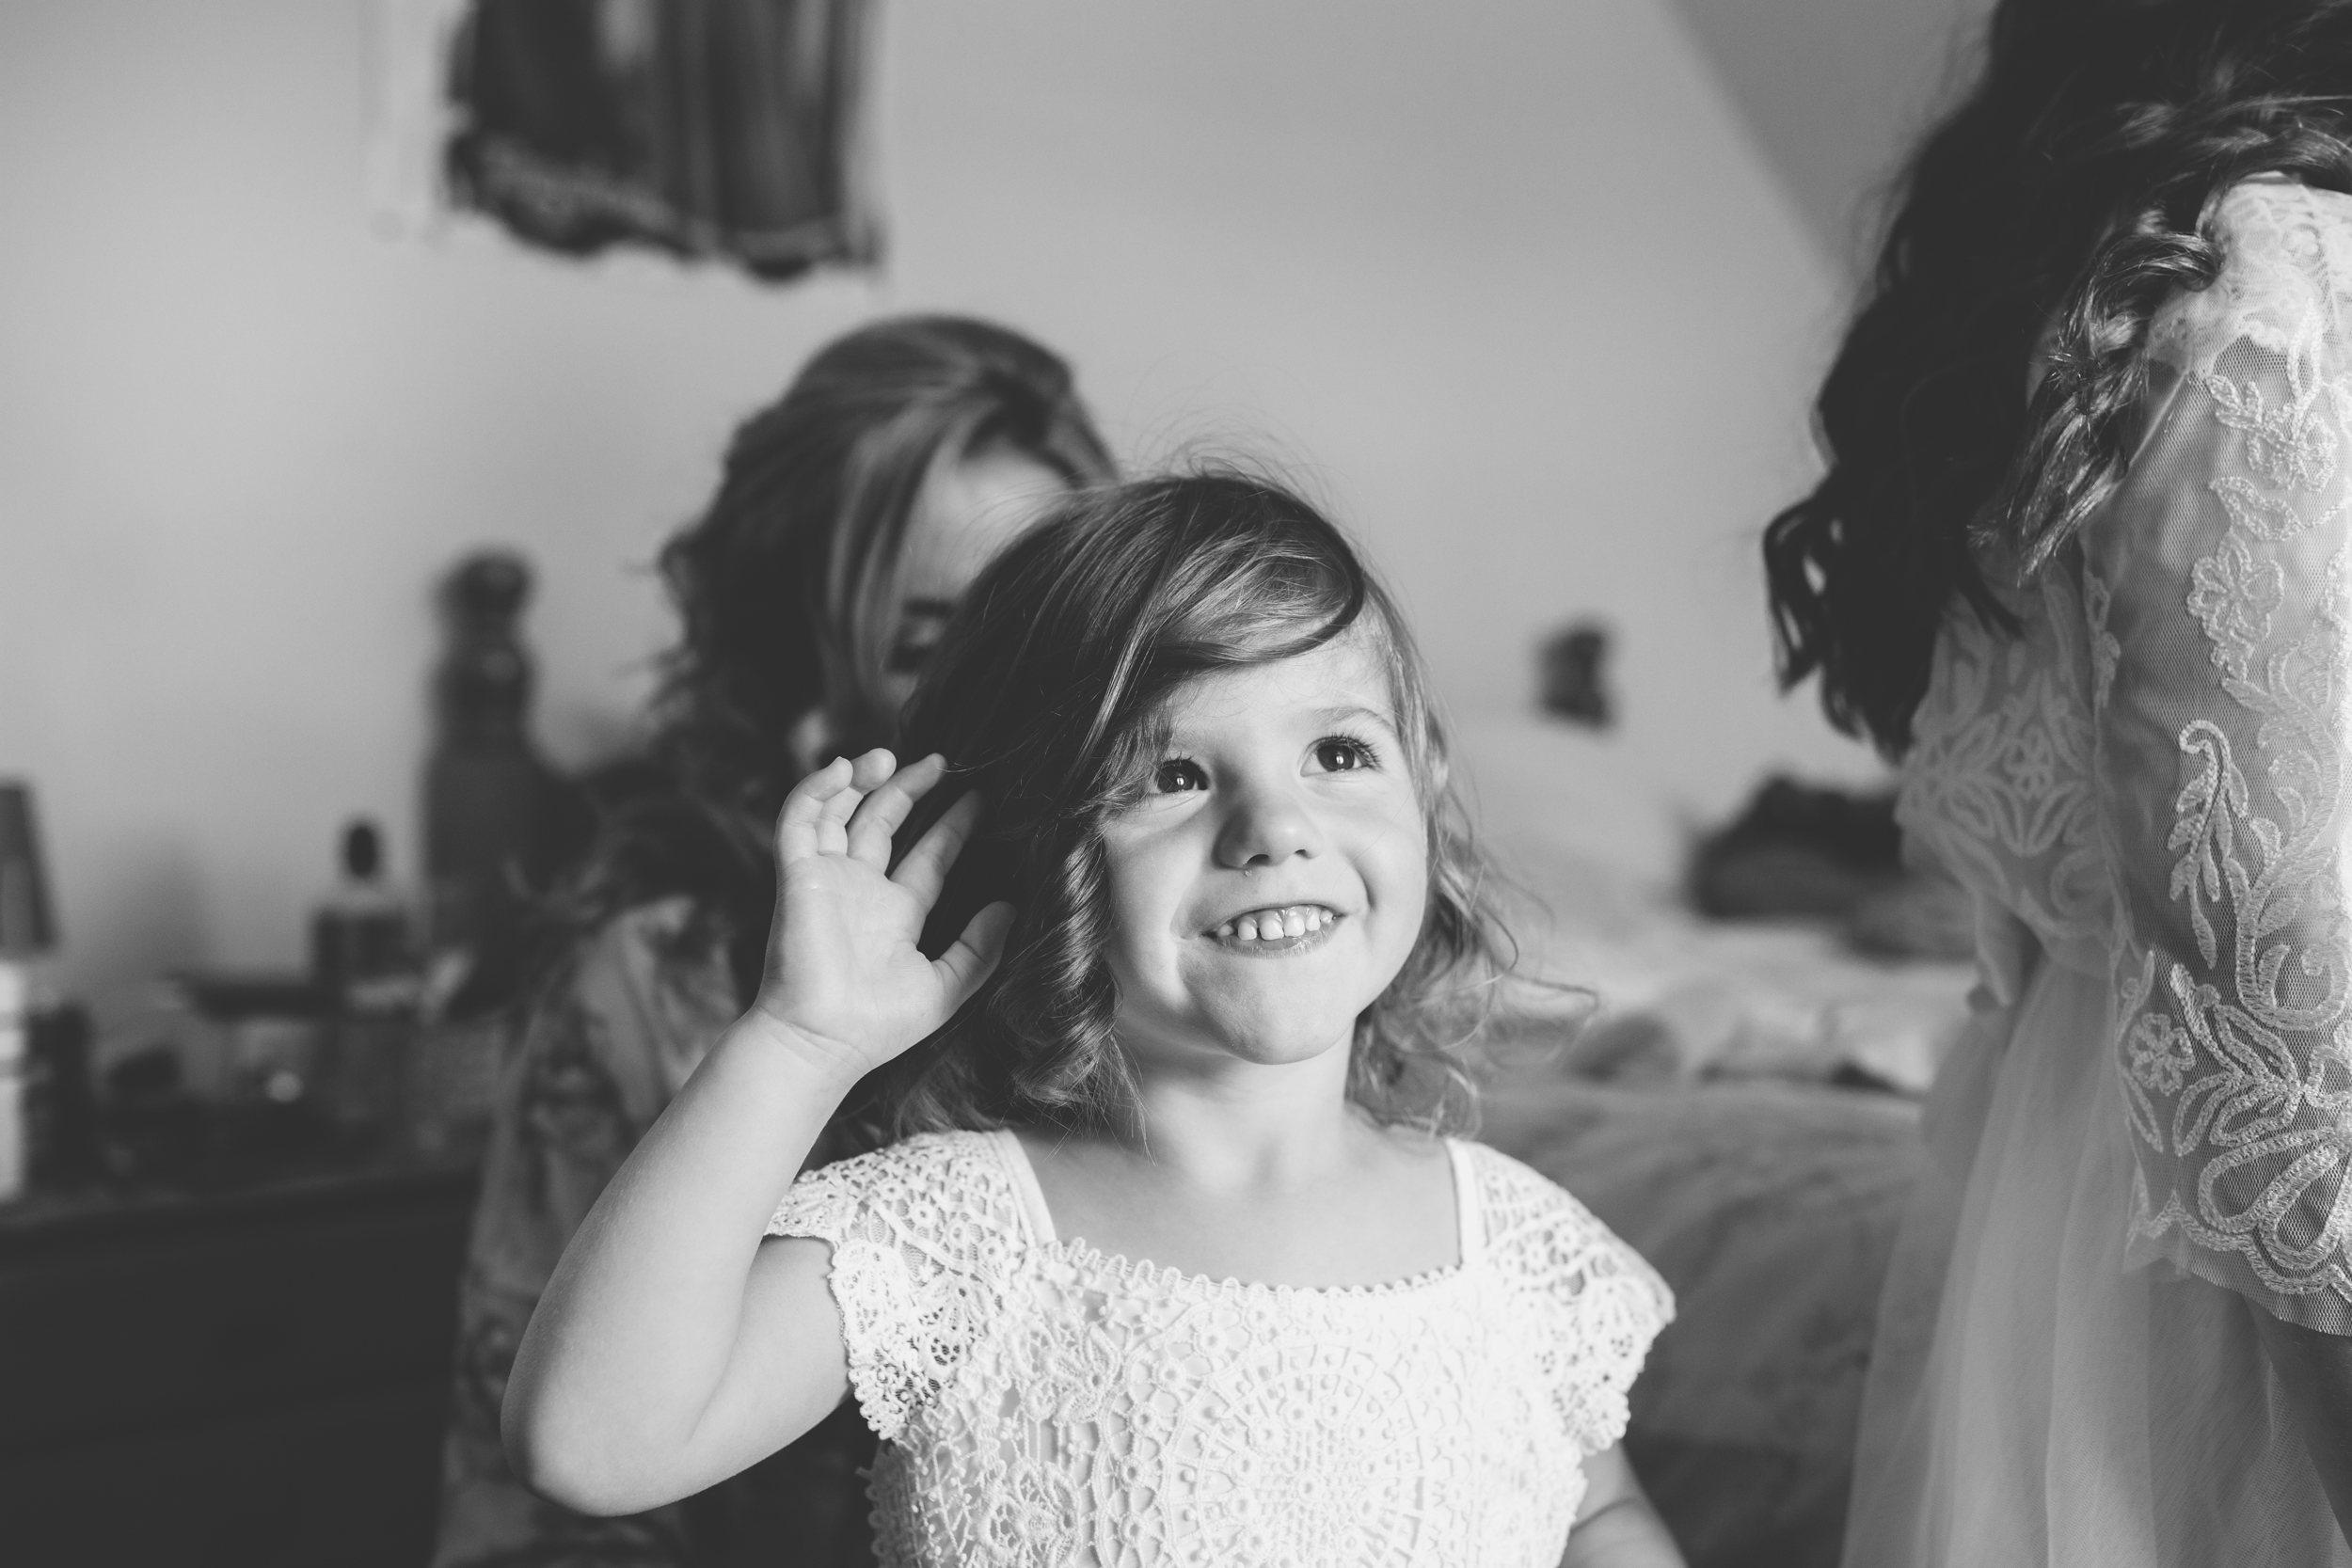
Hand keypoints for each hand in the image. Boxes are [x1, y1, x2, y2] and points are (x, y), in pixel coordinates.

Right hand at [748, 749, 1015, 1083]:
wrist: (821, 1042)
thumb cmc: (879, 1026)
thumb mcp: (945, 986)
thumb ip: (979, 949)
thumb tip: (1010, 907)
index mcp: (896, 912)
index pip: (929, 855)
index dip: (953, 824)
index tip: (980, 797)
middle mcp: (860, 889)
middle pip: (884, 822)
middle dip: (909, 788)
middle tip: (940, 760)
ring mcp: (827, 878)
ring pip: (839, 812)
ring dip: (861, 780)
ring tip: (890, 756)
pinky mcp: (796, 875)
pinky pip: (799, 820)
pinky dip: (816, 789)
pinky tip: (843, 769)